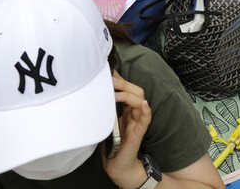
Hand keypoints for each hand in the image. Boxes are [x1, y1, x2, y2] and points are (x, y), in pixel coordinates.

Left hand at [102, 72, 152, 188]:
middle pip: (136, 91)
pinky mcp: (138, 134)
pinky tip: (143, 104)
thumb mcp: (106, 125)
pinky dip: (145, 110)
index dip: (122, 80)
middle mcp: (134, 114)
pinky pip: (145, 119)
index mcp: (127, 112)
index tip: (110, 72)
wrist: (117, 167)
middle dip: (124, 83)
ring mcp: (137, 123)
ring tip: (115, 93)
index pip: (129, 90)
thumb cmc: (113, 147)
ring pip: (140, 100)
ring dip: (128, 94)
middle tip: (111, 79)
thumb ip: (104, 113)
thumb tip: (94, 98)